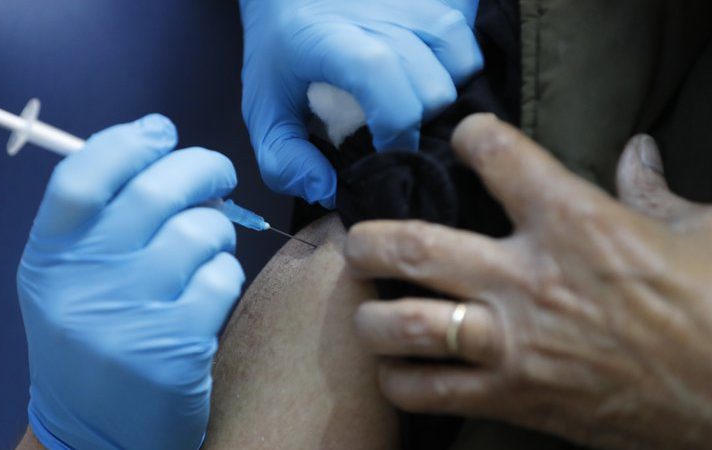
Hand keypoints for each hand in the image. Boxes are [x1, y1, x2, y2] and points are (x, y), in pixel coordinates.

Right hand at [18, 115, 244, 449]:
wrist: (93, 434)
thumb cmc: (91, 340)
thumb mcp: (67, 280)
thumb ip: (100, 220)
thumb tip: (163, 152)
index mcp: (49, 259)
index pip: (82, 176)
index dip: (128, 142)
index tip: (160, 132)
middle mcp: (82, 286)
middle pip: (156, 191)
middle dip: (202, 168)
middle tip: (217, 174)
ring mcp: (128, 320)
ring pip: (200, 232)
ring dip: (217, 230)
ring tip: (208, 247)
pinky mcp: (174, 352)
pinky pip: (221, 279)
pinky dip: (225, 275)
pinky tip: (211, 291)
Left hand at [240, 0, 483, 207]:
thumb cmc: (280, 51)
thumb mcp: (264, 110)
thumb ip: (283, 161)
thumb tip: (328, 189)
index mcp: (330, 40)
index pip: (385, 83)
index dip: (395, 132)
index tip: (386, 155)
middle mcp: (378, 14)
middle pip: (434, 87)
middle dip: (419, 124)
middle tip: (393, 132)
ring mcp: (410, 1)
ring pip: (463, 63)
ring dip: (444, 95)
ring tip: (412, 103)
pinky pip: (468, 37)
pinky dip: (458, 66)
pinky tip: (428, 76)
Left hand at [345, 114, 711, 449]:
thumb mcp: (699, 233)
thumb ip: (650, 191)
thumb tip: (638, 151)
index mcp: (576, 223)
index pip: (498, 156)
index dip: (473, 138)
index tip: (465, 139)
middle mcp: (528, 279)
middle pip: (416, 247)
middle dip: (370, 240)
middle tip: (357, 241)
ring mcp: (514, 342)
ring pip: (406, 325)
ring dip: (370, 317)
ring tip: (365, 310)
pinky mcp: (514, 397)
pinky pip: (431, 392)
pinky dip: (401, 383)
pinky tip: (398, 373)